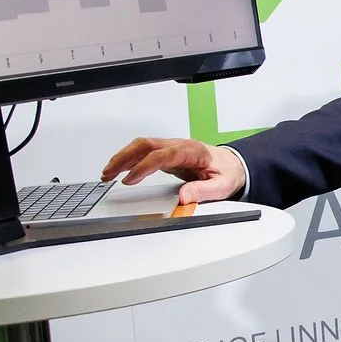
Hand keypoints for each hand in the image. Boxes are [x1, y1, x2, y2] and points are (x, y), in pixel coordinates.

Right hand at [101, 136, 246, 203]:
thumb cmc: (228, 172)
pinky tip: (119, 169)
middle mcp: (179, 145)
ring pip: (141, 145)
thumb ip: (203, 191)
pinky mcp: (167, 154)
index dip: (143, 167)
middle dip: (124, 157)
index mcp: (192, 151)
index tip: (129, 180)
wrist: (233, 164)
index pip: (161, 155)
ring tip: (107, 173)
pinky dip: (128, 159)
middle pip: (146, 144)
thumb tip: (184, 197)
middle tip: (108, 174)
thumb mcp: (222, 186)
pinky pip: (144, 152)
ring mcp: (172, 148)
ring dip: (122, 157)